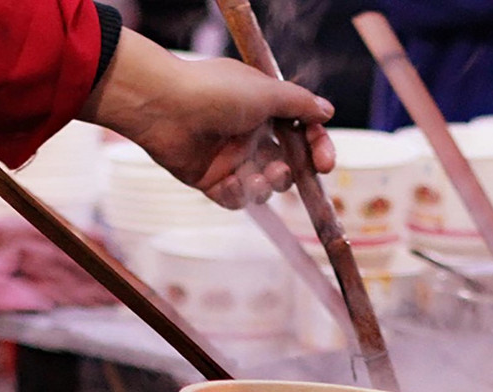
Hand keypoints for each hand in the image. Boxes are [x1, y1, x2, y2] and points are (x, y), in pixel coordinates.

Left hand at [79, 31, 335, 207]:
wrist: (164, 107)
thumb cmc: (216, 92)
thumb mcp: (266, 92)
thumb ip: (299, 104)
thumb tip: (327, 111)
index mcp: (266, 110)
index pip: (302, 134)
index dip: (318, 149)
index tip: (325, 164)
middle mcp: (250, 134)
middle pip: (286, 165)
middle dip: (289, 174)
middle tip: (281, 171)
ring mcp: (230, 158)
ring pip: (262, 186)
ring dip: (266, 187)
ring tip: (257, 179)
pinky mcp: (209, 179)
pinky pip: (233, 198)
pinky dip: (236, 195)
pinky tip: (228, 183)